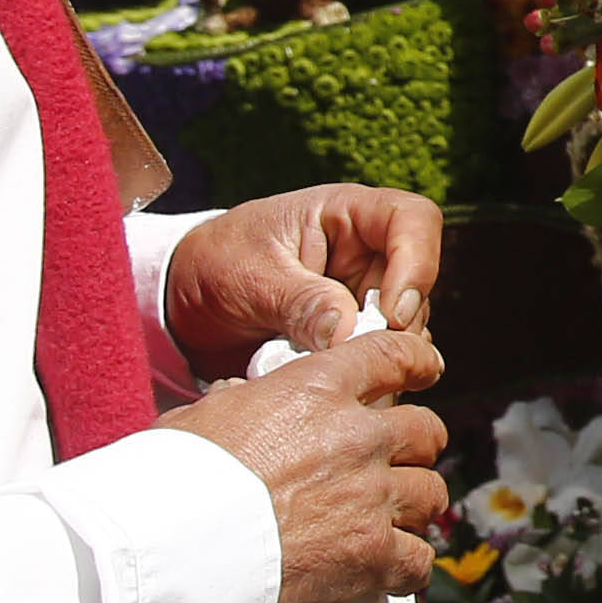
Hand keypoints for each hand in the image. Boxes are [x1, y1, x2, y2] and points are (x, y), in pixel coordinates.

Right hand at [162, 322, 449, 602]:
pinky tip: (390, 570)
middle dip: (417, 447)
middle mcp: (358, 436)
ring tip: (393, 520)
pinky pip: (419, 559)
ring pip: (431, 493)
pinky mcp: (373, 554)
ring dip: (415, 507)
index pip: (393, 355)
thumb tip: (242, 395)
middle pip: (427, 431)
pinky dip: (408, 566)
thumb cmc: (174, 479)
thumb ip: (242, 401)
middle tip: (398, 463)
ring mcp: (371, 496)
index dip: (416, 362)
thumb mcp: (204, 416)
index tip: (425, 370)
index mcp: (318, 389)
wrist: (172, 548)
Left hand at [164, 183, 442, 374]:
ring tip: (327, 376)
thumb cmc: (215, 264)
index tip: (393, 314)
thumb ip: (299, 301)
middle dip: (395, 327)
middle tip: (352, 360)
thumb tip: (347, 333)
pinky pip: (378, 358)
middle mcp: (366, 253)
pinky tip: (327, 388)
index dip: (418, 263)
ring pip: (406, 329)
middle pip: (416, 285)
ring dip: (376, 357)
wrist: (183, 302)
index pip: (413, 220)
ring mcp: (362, 295)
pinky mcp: (353, 335)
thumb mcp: (249, 278)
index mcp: (345, 214)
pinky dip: (361, 378)